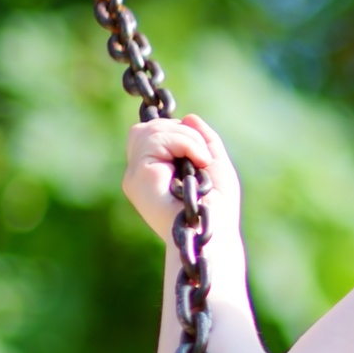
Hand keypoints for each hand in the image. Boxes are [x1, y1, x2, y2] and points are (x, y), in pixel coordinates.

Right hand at [123, 113, 240, 245]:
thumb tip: (188, 118)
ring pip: (151, 130)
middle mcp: (138, 176)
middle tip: (203, 158)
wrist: (214, 234)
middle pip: (145, 129)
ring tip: (202, 162)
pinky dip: (186, 143)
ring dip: (186, 138)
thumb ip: (203, 141)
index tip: (200, 155)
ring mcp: (135, 176)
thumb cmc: (218, 210)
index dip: (176, 134)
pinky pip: (158, 138)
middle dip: (180, 132)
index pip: (149, 136)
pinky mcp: (139, 177)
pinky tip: (199, 163)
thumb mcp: (215, 166)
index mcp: (151, 174)